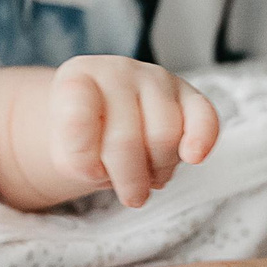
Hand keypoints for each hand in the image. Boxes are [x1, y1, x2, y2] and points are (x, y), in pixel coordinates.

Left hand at [47, 55, 218, 206]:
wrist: (106, 122)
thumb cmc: (84, 138)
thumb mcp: (62, 153)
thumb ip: (76, 162)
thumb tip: (120, 173)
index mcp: (76, 79)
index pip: (77, 120)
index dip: (82, 158)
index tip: (87, 171)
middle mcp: (116, 71)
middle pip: (126, 140)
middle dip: (128, 179)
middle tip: (129, 195)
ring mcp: (154, 78)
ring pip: (164, 137)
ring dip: (158, 170)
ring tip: (150, 175)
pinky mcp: (189, 95)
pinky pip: (203, 117)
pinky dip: (201, 140)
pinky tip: (193, 158)